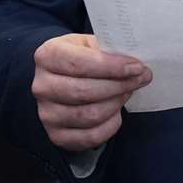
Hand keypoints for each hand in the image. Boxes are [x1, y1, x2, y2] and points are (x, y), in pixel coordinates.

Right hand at [32, 34, 151, 151]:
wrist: (60, 78)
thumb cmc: (80, 58)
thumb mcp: (89, 44)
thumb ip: (109, 51)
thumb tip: (138, 66)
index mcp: (47, 56)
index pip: (79, 64)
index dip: (111, 67)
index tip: (136, 67)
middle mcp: (41, 86)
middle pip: (84, 91)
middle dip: (118, 86)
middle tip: (140, 79)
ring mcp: (46, 113)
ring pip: (89, 115)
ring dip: (116, 104)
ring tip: (127, 93)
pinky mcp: (57, 135)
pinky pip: (90, 137)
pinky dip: (110, 126)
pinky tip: (117, 113)